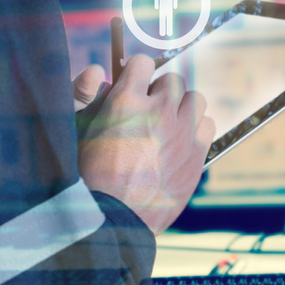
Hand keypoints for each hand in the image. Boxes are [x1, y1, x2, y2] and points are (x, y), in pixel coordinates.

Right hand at [78, 55, 215, 234]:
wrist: (112, 221)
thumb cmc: (88, 177)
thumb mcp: (77, 132)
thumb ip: (86, 96)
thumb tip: (97, 70)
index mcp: (126, 101)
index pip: (142, 63)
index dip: (136, 74)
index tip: (134, 85)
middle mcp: (159, 111)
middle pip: (172, 80)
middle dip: (159, 92)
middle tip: (148, 111)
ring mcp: (183, 133)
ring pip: (195, 100)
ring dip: (182, 108)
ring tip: (167, 126)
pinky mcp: (198, 154)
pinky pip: (207, 125)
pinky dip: (196, 129)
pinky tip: (180, 143)